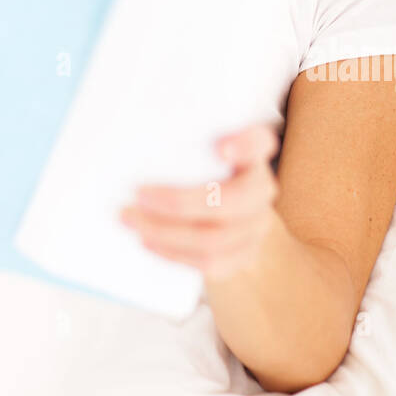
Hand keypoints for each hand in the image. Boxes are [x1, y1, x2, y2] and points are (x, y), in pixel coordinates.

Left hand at [118, 123, 279, 280]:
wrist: (228, 212)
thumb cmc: (200, 167)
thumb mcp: (197, 144)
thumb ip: (183, 137)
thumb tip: (138, 132)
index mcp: (253, 152)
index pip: (259, 142)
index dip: (245, 146)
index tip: (220, 149)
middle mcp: (263, 187)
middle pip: (230, 201)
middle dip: (179, 203)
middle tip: (138, 195)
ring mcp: (258, 225)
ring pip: (215, 238)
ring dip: (166, 232)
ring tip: (132, 220)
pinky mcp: (246, 255)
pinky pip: (211, 263)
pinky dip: (174, 253)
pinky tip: (148, 240)